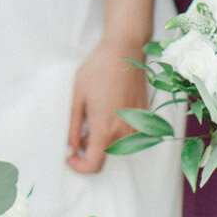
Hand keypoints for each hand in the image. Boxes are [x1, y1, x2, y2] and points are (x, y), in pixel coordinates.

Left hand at [67, 39, 146, 173]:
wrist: (125, 50)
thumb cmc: (98, 69)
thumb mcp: (77, 97)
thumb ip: (74, 128)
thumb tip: (72, 147)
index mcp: (105, 129)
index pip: (94, 165)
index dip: (79, 166)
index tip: (71, 157)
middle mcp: (125, 132)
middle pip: (105, 155)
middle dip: (90, 148)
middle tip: (82, 126)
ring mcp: (138, 125)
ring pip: (118, 145)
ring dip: (105, 139)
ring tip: (96, 113)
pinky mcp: (145, 117)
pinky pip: (129, 134)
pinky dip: (117, 129)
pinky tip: (110, 108)